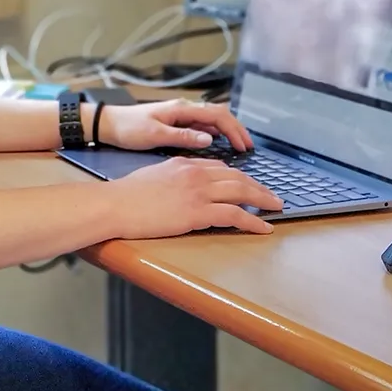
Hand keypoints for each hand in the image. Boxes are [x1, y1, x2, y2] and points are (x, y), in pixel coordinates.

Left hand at [97, 98, 252, 152]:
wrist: (109, 124)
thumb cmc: (129, 128)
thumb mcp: (154, 134)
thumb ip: (182, 136)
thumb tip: (209, 138)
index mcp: (182, 109)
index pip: (217, 115)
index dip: (234, 130)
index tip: (244, 145)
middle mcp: (184, 109)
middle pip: (219, 114)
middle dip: (236, 129)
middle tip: (248, 147)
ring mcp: (181, 114)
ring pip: (212, 119)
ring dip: (228, 130)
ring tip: (239, 146)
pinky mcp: (176, 122)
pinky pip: (202, 124)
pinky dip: (215, 132)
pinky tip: (219, 143)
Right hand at [111, 157, 282, 235]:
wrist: (115, 204)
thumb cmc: (126, 195)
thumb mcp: (154, 175)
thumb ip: (173, 176)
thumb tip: (181, 186)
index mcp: (184, 163)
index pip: (220, 167)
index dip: (239, 176)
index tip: (249, 183)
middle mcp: (195, 173)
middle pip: (237, 176)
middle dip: (258, 186)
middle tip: (272, 195)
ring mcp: (198, 192)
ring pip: (241, 192)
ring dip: (263, 200)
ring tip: (276, 207)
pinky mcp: (197, 212)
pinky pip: (234, 215)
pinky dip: (253, 221)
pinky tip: (263, 227)